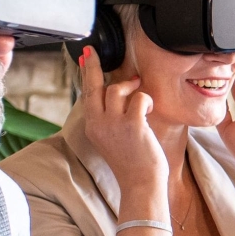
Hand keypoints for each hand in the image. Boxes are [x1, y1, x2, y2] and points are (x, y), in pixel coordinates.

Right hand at [78, 46, 166, 186]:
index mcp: (93, 127)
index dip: (87, 74)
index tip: (86, 57)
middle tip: (94, 52)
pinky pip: (139, 97)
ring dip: (131, 88)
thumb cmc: (133, 163)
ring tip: (140, 96)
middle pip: (94, 85)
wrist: (140, 183)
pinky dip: (146, 99)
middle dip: (93, 66)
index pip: (87, 94)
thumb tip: (123, 92)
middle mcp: (99, 123)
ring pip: (117, 88)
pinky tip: (148, 110)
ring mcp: (114, 123)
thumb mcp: (114, 139)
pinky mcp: (132, 124)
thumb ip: (112, 118)